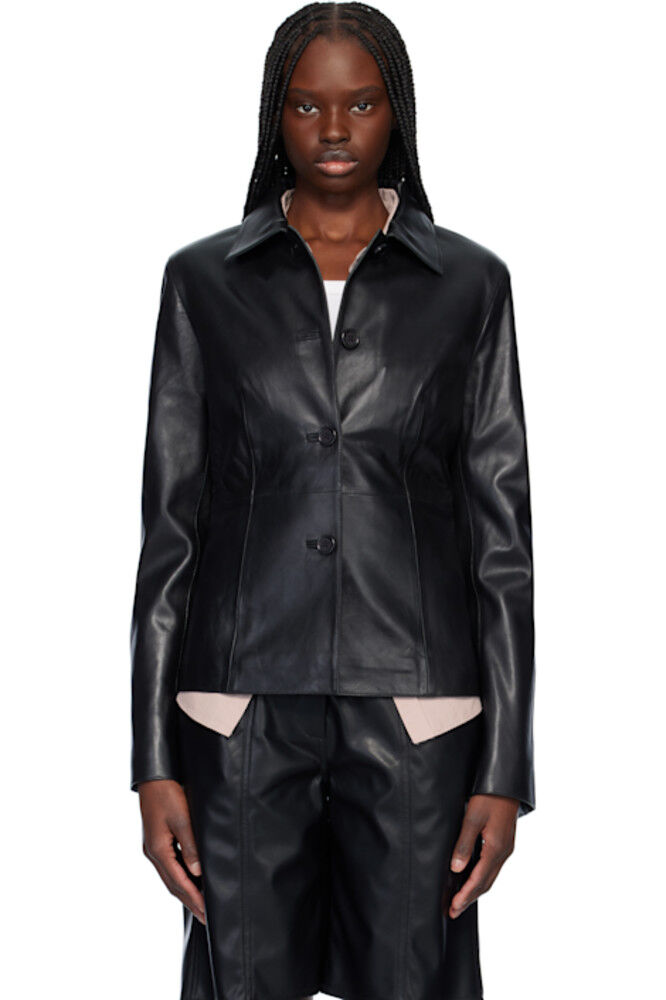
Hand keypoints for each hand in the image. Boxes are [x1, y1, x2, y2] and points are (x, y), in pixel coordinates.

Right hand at [138, 779, 205, 925]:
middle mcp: (153, 853)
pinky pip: (169, 867)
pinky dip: (180, 879)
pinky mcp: (156, 841)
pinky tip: (189, 881)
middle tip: (205, 918)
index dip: (194, 898)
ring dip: (184, 892)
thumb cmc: (168, 795)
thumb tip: (197, 872)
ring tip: (199, 905)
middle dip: (189, 901)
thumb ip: (190, 846)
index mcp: (158, 850)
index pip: (179, 882)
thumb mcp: (182, 819)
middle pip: (172, 885)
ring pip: (170, 878)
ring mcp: (152, 848)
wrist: (154, 778)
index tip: (206, 913)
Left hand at [445, 793, 518, 919]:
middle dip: (469, 898)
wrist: (506, 784)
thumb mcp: (472, 818)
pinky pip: (492, 867)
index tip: (453, 908)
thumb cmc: (488, 797)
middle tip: (453, 911)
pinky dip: (481, 877)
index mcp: (496, 849)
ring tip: (460, 899)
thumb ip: (464, 844)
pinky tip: (472, 878)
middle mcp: (504, 852)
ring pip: (490, 876)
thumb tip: (456, 869)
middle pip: (485, 883)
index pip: (478, 880)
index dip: (465, 896)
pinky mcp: (504, 843)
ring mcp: (506, 848)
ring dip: (475, 890)